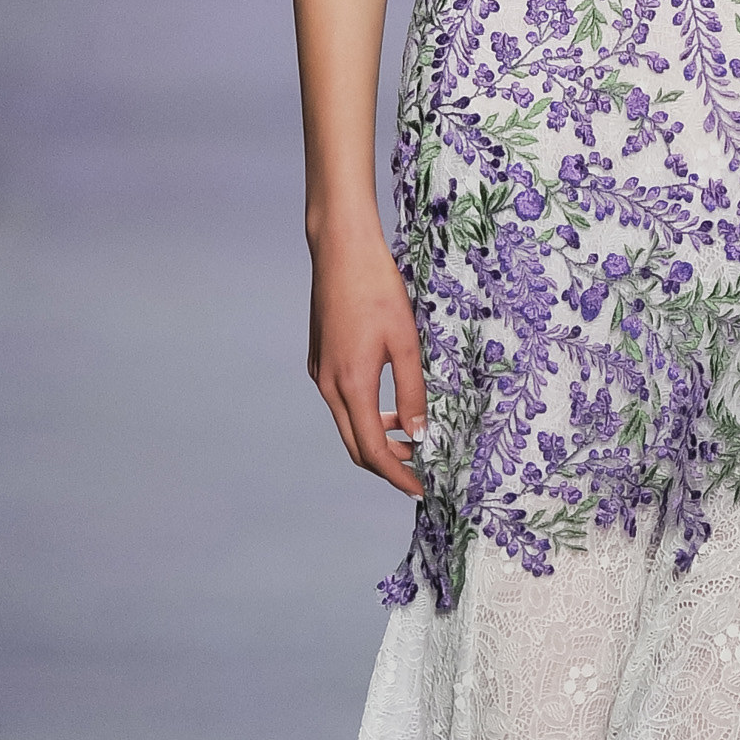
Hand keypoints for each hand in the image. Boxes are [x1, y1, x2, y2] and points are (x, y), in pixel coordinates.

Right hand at [308, 222, 426, 498]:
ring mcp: (320, 372)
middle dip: (386, 464)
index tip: (420, 489)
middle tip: (418, 472)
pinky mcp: (320, 359)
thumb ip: (412, 393)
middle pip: (355, 444)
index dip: (397, 474)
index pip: (372, 450)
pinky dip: (364, 415)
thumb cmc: (377, 290)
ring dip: (375, 439)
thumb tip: (418, 435)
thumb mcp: (406, 343)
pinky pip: (341, 402)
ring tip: (410, 440)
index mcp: (351, 385)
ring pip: (347, 423)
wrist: (341, 250)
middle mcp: (329, 384)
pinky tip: (389, 407)